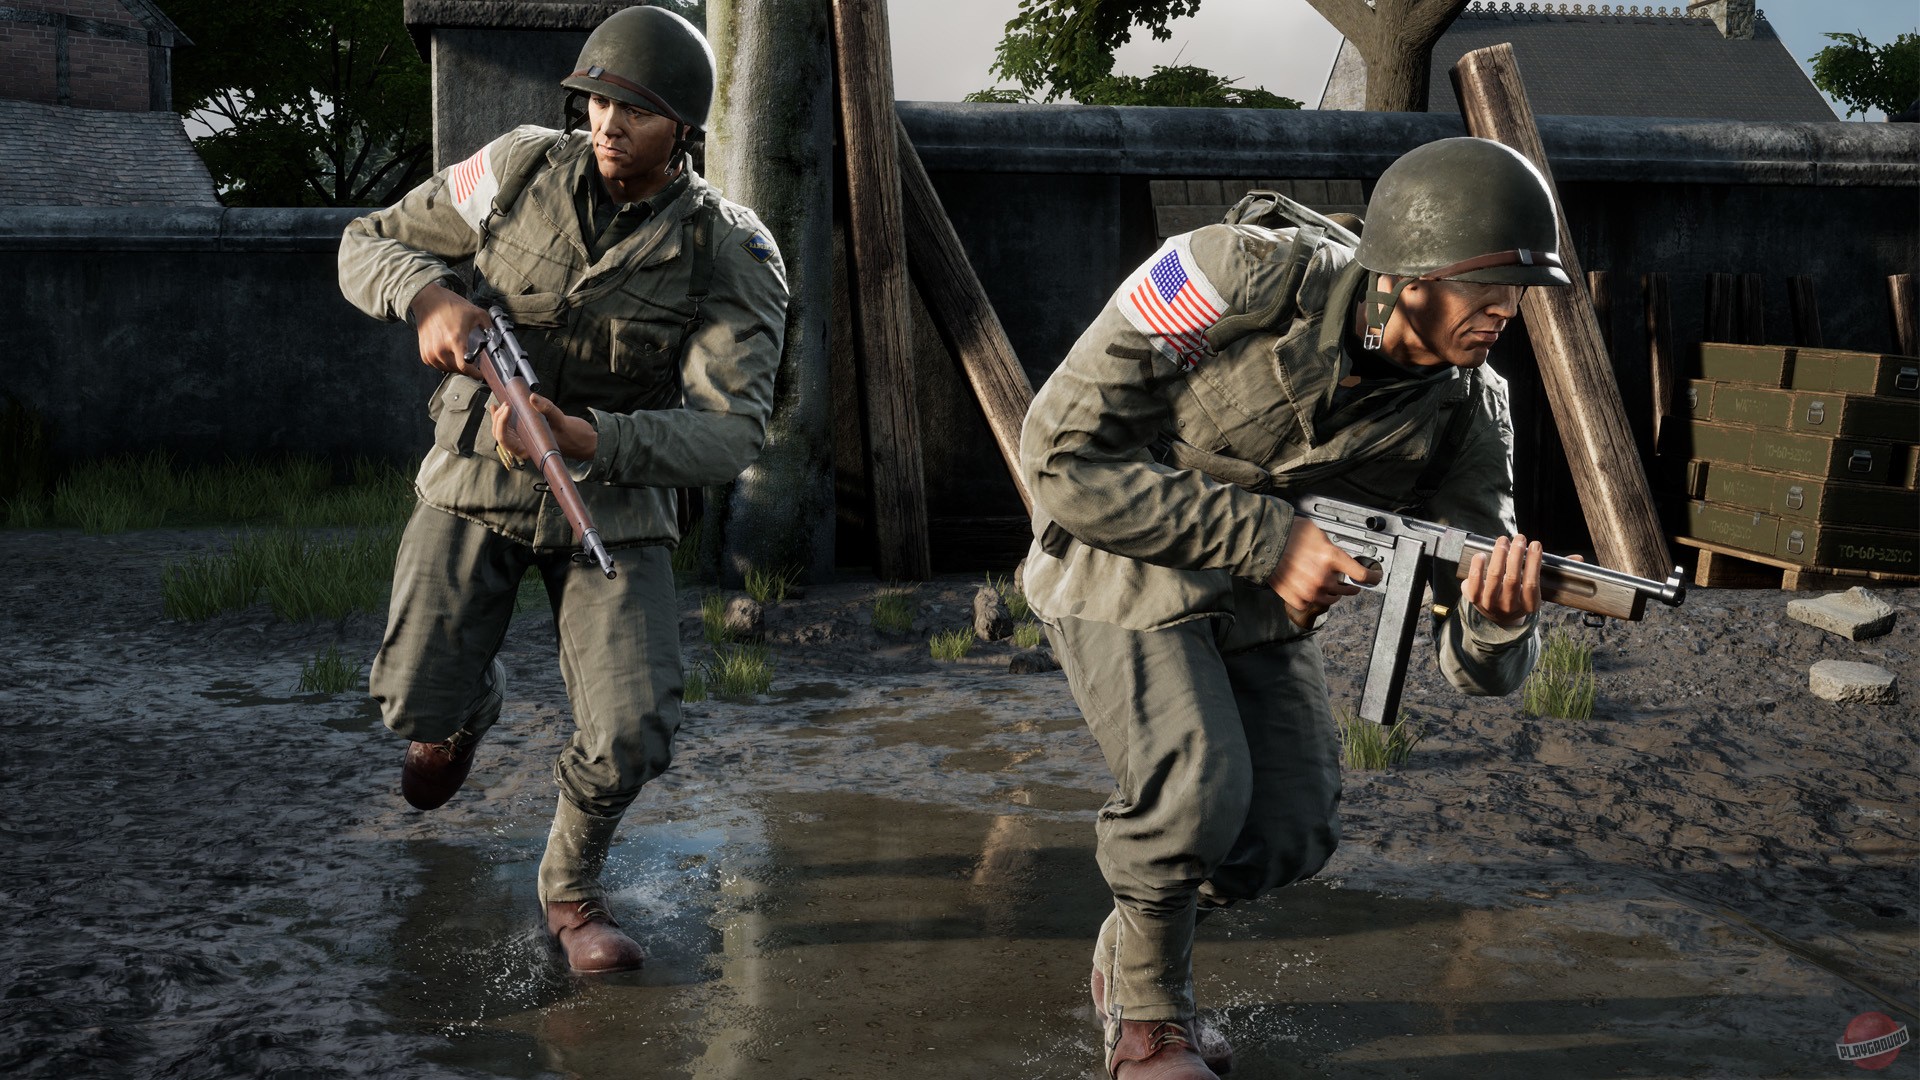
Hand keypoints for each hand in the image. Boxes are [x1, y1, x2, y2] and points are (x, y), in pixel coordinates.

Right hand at [409, 282, 488, 376]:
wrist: (428, 300)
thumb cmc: (450, 305)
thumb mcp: (476, 313)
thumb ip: (489, 327)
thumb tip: (496, 339)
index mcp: (455, 340)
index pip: (465, 367)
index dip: (475, 374)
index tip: (481, 374)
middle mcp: (441, 348)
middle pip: (458, 369)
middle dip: (467, 367)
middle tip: (472, 361)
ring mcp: (431, 352)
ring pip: (447, 368)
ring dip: (455, 365)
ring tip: (460, 355)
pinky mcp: (424, 353)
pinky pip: (437, 365)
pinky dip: (444, 362)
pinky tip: (448, 353)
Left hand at [489, 392, 598, 464]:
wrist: (585, 442)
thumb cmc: (574, 437)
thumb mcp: (561, 420)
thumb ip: (546, 408)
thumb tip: (532, 397)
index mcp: (530, 449)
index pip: (505, 440)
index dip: (501, 424)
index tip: (507, 408)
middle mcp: (525, 446)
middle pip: (501, 436)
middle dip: (498, 419)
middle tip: (505, 404)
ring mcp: (527, 440)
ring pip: (504, 432)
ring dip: (498, 419)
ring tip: (499, 405)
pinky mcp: (530, 434)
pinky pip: (512, 428)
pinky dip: (504, 418)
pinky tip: (502, 407)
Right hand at [1269, 515, 1380, 624]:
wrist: (1264, 542)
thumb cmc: (1288, 534)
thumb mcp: (1318, 534)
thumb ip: (1331, 549)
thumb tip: (1337, 557)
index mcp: (1331, 557)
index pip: (1361, 574)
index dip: (1372, 578)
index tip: (1374, 578)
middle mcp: (1323, 576)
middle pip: (1346, 589)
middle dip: (1348, 585)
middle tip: (1347, 583)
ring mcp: (1309, 589)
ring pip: (1330, 598)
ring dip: (1331, 593)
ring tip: (1325, 586)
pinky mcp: (1296, 597)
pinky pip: (1310, 603)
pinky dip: (1310, 598)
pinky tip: (1307, 589)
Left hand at [1463, 533, 1578, 627]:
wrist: (1497, 616)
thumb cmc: (1520, 595)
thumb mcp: (1537, 588)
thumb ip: (1553, 572)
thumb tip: (1578, 558)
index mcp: (1529, 605)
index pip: (1532, 584)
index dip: (1534, 563)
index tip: (1536, 544)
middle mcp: (1510, 607)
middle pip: (1512, 579)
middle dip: (1516, 555)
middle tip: (1519, 538)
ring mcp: (1490, 604)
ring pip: (1494, 578)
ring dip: (1498, 555)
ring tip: (1503, 540)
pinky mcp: (1474, 599)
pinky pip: (1473, 582)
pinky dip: (1476, 568)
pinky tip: (1481, 554)